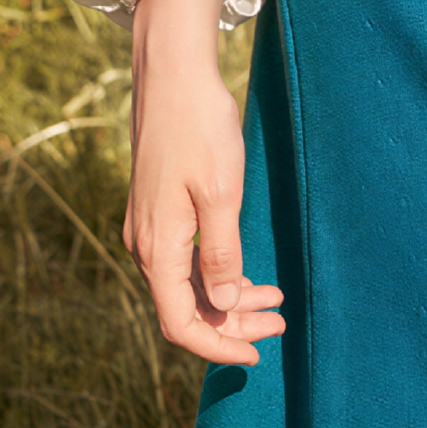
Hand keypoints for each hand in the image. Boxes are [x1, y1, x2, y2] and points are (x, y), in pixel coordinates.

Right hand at [124, 0, 284, 366]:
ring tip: (274, 301)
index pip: (181, 322)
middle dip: (232, 324)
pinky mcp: (159, 208)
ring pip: (188, 283)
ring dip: (229, 298)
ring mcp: (150, 225)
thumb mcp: (221, 192)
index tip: (256, 354)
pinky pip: (186, 259)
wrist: (173, 73)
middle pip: (186, 307)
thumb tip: (224, 304)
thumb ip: (222, 253)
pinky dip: (218, 271)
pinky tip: (247, 271)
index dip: (217, 346)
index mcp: (158, 247)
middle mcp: (146, 244)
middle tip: (279, 323)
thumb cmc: (200, 127)